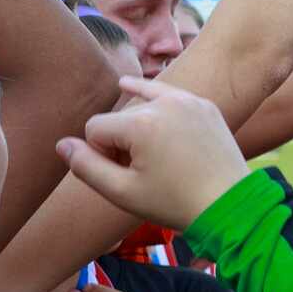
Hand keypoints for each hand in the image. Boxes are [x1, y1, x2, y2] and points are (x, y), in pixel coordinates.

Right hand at [55, 77, 252, 229]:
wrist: (230, 204)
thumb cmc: (174, 203)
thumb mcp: (122, 193)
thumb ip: (85, 167)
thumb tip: (62, 144)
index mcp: (140, 124)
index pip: (94, 129)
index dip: (100, 154)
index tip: (122, 175)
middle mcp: (164, 103)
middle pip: (119, 117)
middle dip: (120, 141)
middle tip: (144, 171)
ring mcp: (188, 101)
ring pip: (142, 103)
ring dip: (136, 123)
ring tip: (142, 147)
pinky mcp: (204, 106)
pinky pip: (169, 96)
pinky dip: (154, 99)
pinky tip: (129, 86)